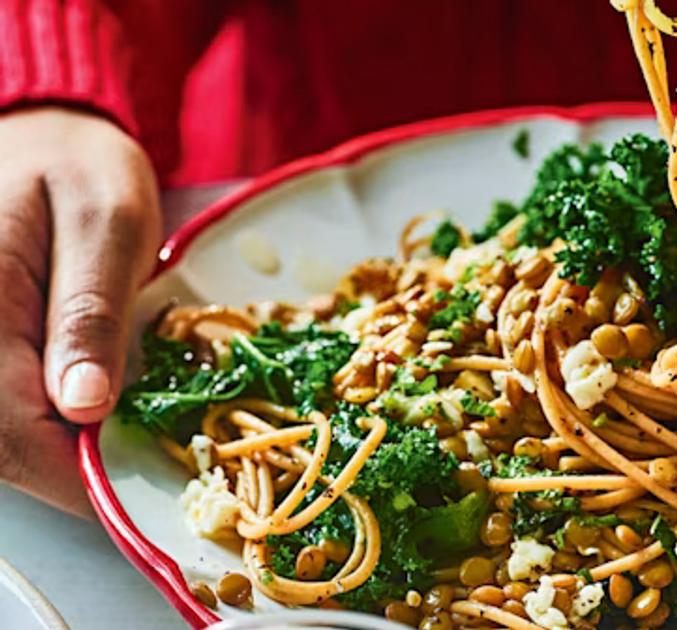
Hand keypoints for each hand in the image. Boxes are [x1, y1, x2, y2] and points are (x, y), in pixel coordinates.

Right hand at [0, 107, 161, 516]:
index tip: (136, 491)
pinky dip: (49, 426)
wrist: (40, 135)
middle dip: (74, 471)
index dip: (75, 474)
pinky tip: (94, 414)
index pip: (12, 427)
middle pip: (2, 445)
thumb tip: (82, 405)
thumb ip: (90, 311)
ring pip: (0, 437)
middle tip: (148, 465)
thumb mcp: (107, 221)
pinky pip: (3, 412)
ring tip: (128, 440)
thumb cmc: (78, 165)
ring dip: (61, 453)